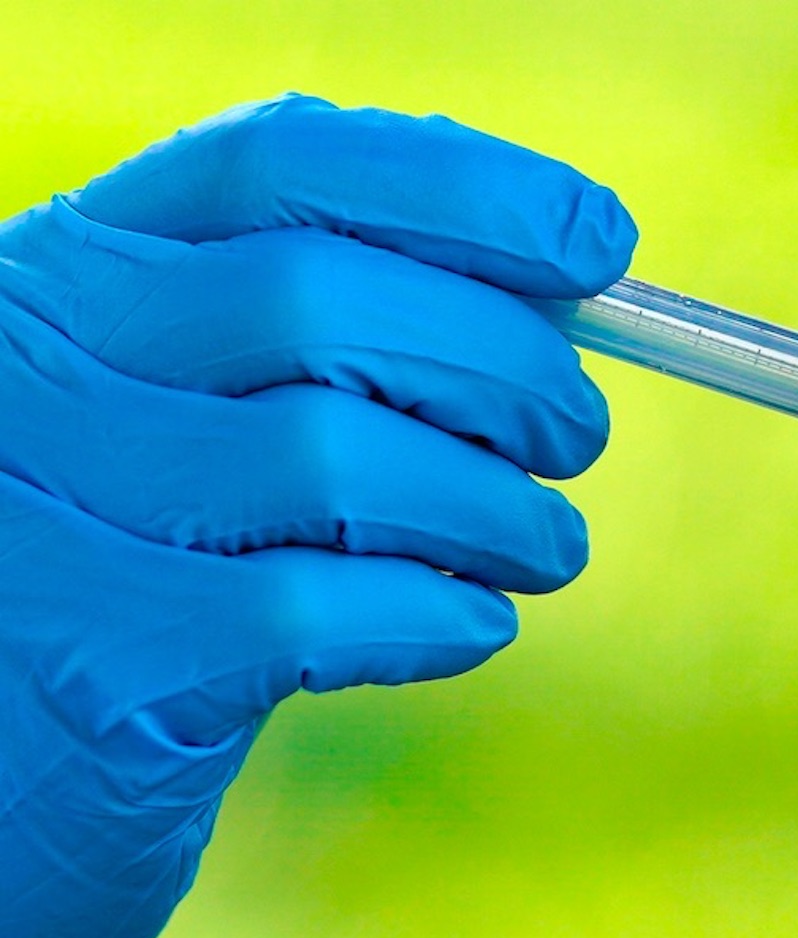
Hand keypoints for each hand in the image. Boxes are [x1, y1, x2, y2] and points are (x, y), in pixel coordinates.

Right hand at [0, 94, 634, 937]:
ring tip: (542, 547)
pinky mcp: (94, 663)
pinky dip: (438, 614)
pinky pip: (317, 611)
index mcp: (84, 264)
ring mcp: (46, 508)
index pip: (282, 159)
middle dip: (509, 369)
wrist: (5, 777)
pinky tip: (469, 624)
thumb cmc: (150, 568)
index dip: (467, 193)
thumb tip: (564, 293)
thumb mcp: (202, 410)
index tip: (598, 246)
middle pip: (326, 301)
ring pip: (336, 458)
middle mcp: (34, 358)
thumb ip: (339, 330)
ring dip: (497, 508)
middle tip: (576, 437)